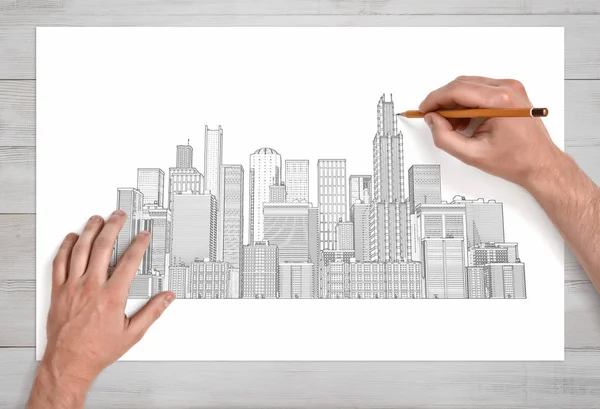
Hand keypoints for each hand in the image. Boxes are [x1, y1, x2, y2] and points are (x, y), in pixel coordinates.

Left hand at [27, 211, 174, 408]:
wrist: (69, 362)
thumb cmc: (97, 350)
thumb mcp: (133, 334)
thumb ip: (152, 313)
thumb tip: (167, 298)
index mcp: (111, 296)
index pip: (129, 261)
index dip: (138, 245)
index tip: (143, 236)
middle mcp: (91, 287)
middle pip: (103, 247)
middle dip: (114, 227)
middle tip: (119, 216)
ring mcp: (72, 287)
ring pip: (81, 250)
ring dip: (90, 231)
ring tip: (98, 219)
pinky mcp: (58, 291)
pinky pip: (59, 262)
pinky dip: (65, 247)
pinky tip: (72, 238)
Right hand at [419, 76, 561, 187]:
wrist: (540, 163)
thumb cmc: (517, 160)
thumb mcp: (472, 154)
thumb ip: (445, 137)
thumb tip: (433, 120)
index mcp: (501, 101)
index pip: (457, 90)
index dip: (435, 99)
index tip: (424, 109)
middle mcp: (508, 89)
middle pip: (462, 84)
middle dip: (443, 101)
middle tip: (434, 119)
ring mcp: (511, 88)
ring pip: (469, 85)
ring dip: (455, 102)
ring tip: (452, 125)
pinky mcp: (510, 92)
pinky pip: (480, 90)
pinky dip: (467, 103)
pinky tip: (464, 120)